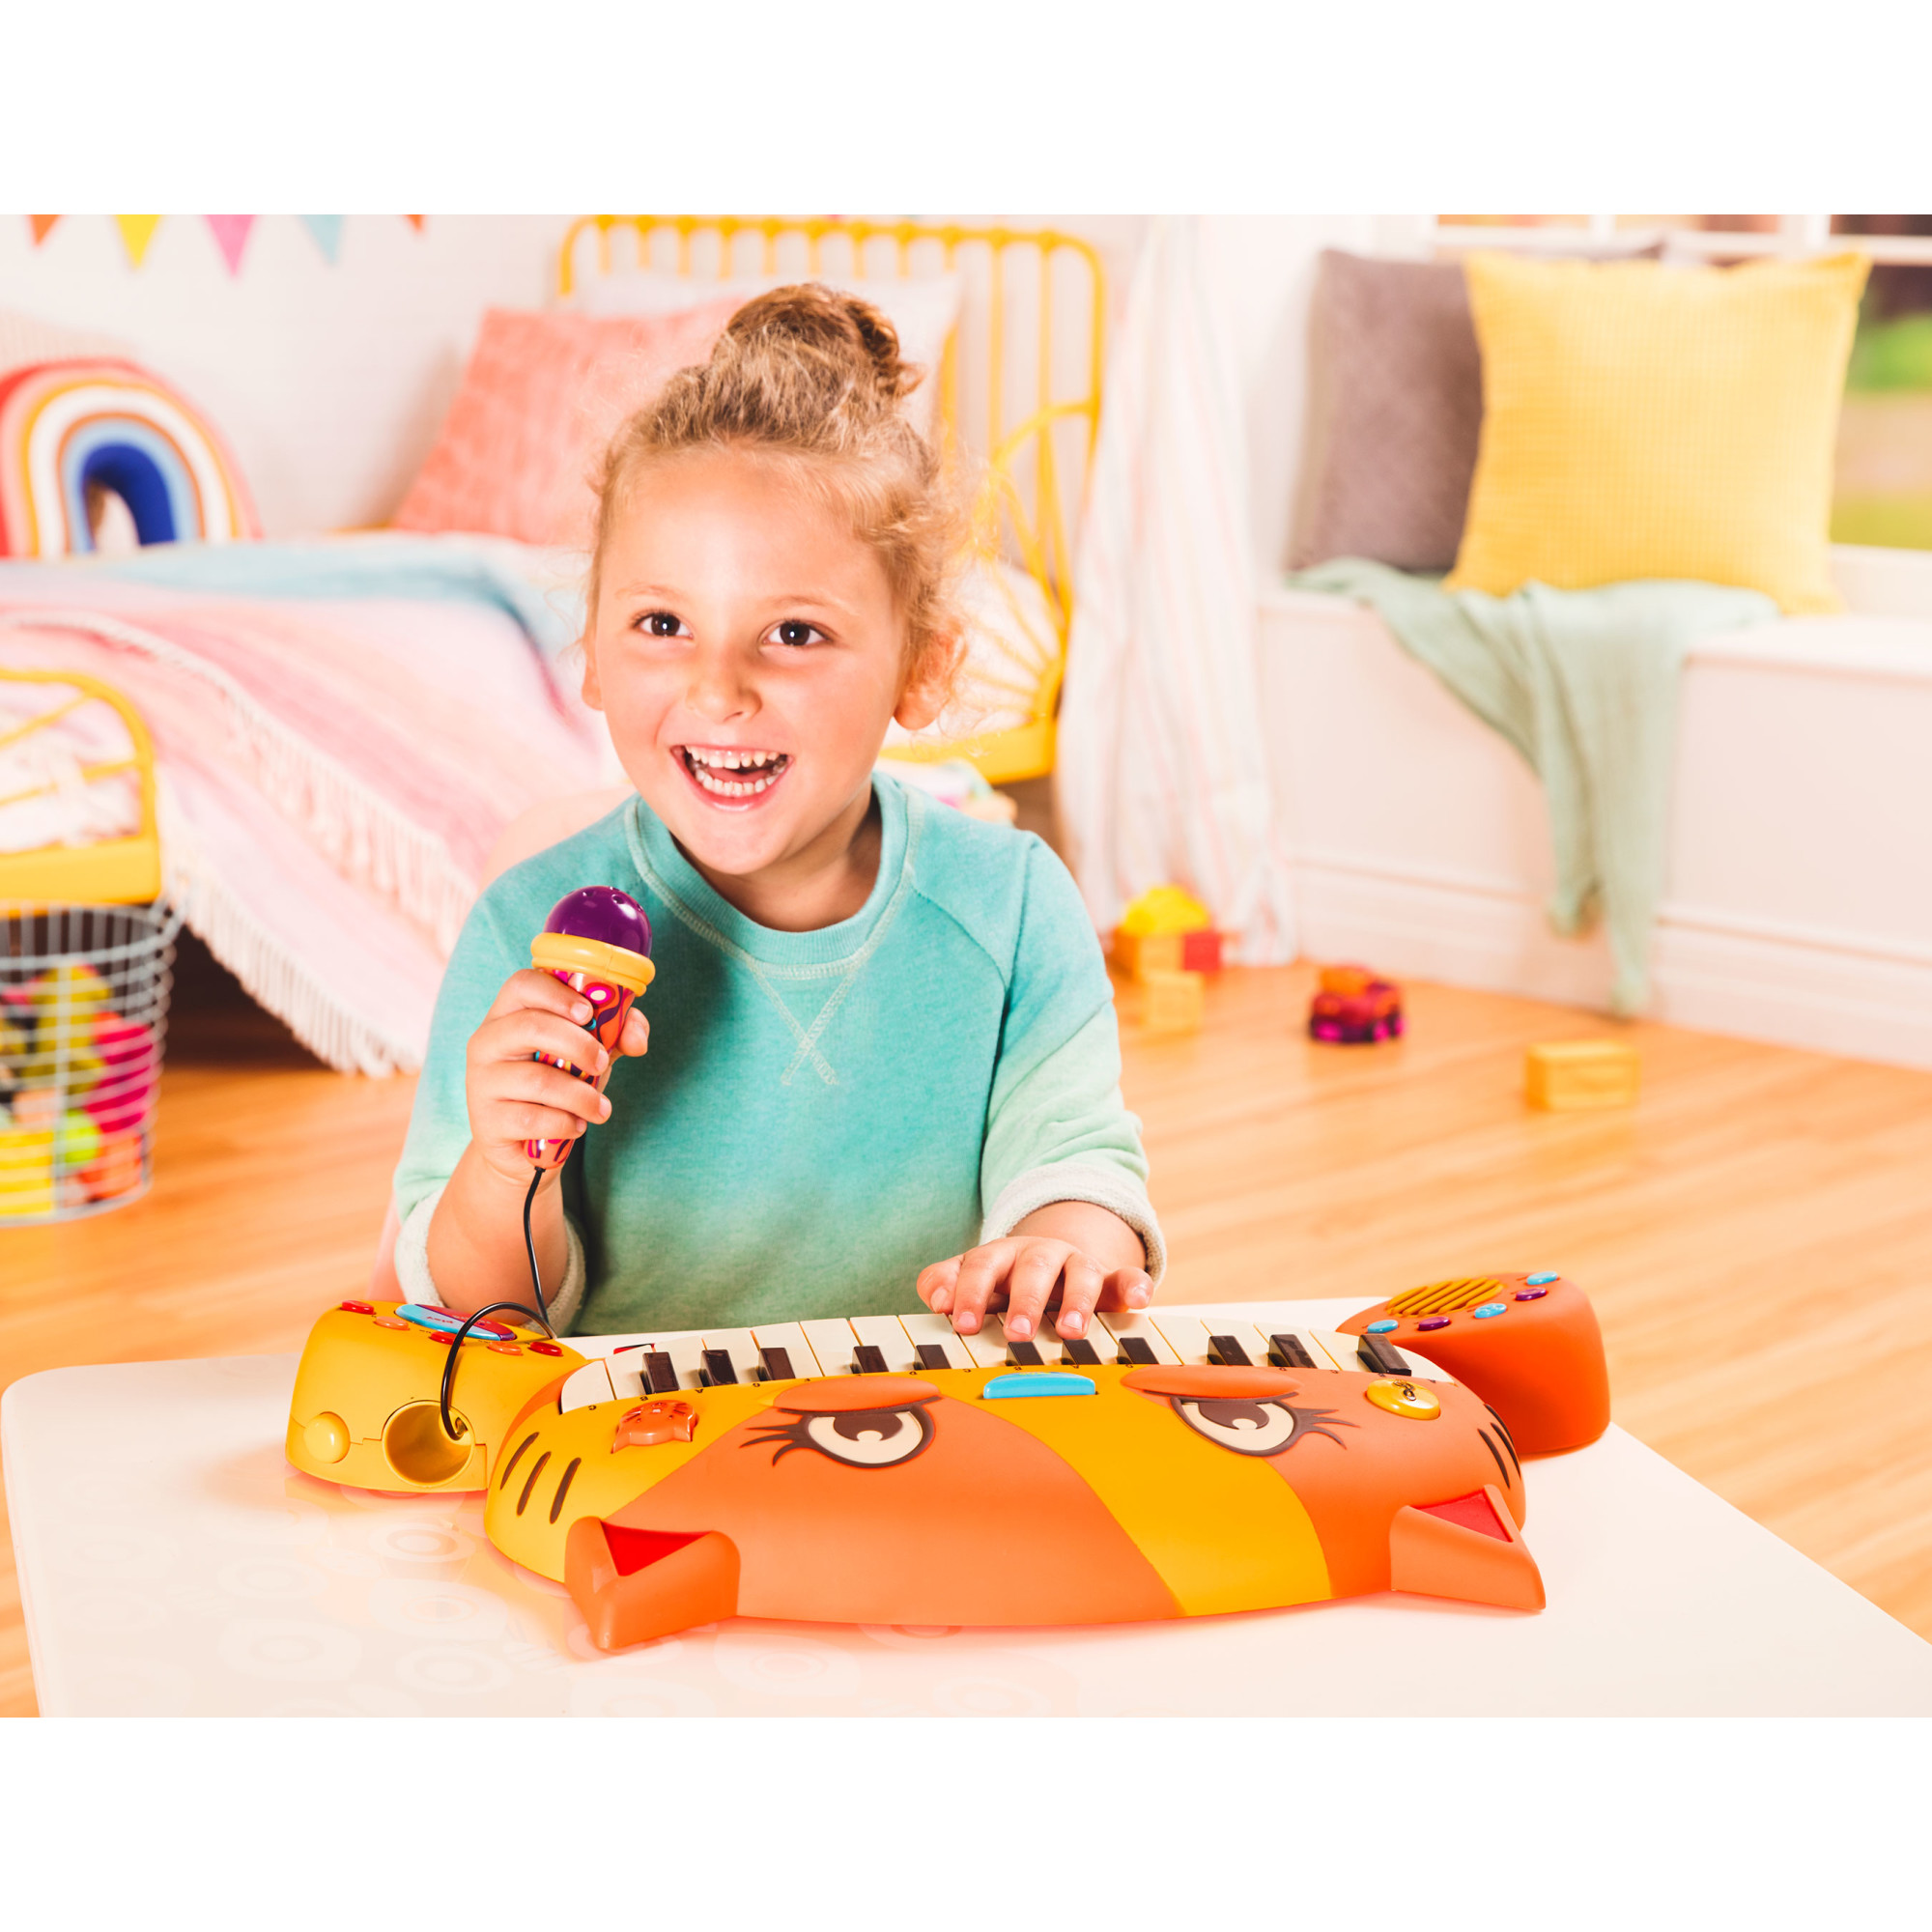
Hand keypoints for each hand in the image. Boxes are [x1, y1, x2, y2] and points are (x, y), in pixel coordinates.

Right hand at [463, 968, 649, 1186]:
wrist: (525, 1147)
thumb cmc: (557, 1085)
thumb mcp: (588, 1053)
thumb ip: (617, 1034)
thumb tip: (637, 1039)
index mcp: (508, 1014)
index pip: (522, 984)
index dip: (558, 993)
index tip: (588, 1013)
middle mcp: (487, 1042)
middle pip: (531, 1026)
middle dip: (579, 1044)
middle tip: (602, 1062)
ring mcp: (481, 1081)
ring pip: (538, 1079)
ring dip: (582, 1096)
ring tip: (600, 1109)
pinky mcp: (486, 1121)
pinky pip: (533, 1118)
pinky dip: (566, 1123)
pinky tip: (576, 1126)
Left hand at [916, 1235, 1152, 1344]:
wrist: (1051, 1261)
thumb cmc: (1003, 1282)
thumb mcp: (972, 1279)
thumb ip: (945, 1282)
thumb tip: (935, 1298)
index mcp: (1000, 1255)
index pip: (981, 1266)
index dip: (970, 1292)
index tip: (961, 1322)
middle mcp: (1039, 1255)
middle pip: (1032, 1268)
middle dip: (1025, 1300)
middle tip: (1017, 1332)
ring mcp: (1076, 1265)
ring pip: (1080, 1273)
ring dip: (1076, 1301)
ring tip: (1071, 1332)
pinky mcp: (1109, 1280)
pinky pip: (1126, 1277)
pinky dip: (1133, 1286)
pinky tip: (1139, 1300)